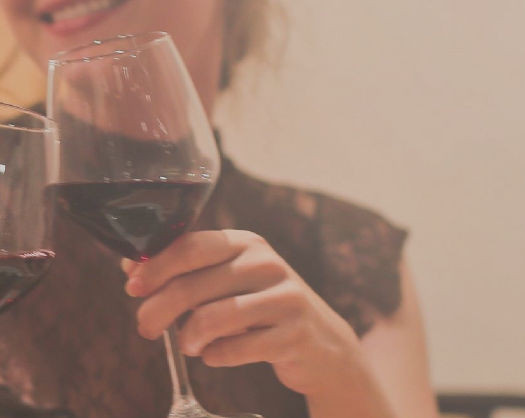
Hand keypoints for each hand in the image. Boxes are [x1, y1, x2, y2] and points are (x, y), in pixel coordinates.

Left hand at [121, 230, 364, 395]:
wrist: (320, 341)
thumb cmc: (263, 307)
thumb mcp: (231, 279)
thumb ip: (188, 271)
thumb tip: (130, 266)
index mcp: (248, 243)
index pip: (190, 247)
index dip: (155, 267)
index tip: (131, 287)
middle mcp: (267, 263)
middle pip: (192, 285)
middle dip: (158, 310)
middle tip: (146, 328)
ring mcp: (285, 297)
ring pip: (211, 318)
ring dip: (188, 338)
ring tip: (188, 344)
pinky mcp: (293, 333)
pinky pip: (234, 350)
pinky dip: (215, 356)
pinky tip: (216, 354)